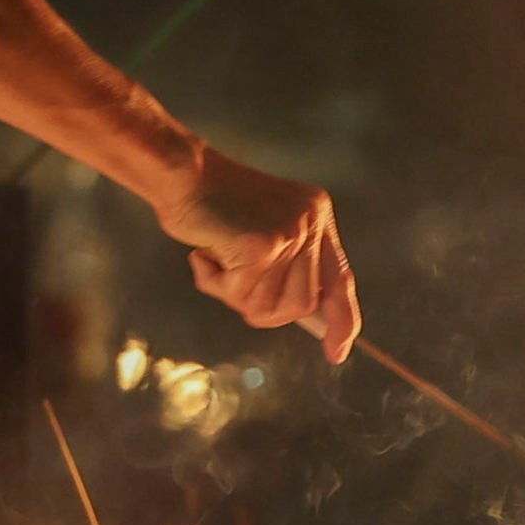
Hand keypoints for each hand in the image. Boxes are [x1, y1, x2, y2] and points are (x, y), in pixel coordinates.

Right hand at [159, 146, 361, 361]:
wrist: (182, 172)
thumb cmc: (210, 205)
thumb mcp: (262, 229)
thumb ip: (286, 265)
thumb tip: (305, 316)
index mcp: (316, 215)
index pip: (340, 278)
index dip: (342, 319)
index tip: (337, 351)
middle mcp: (311, 222)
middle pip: (301, 305)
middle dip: (262, 307)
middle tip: (229, 280)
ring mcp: (290, 232)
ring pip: (270, 306)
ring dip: (234, 295)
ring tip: (215, 260)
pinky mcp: (263, 245)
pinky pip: (239, 295)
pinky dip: (213, 282)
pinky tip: (203, 254)